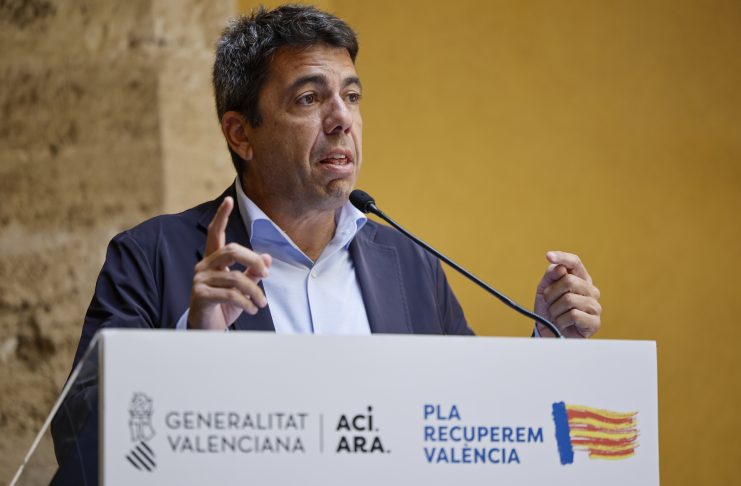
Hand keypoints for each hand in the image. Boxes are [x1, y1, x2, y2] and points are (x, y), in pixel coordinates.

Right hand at [188, 196, 271, 329]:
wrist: (207, 329)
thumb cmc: (224, 306)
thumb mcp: (242, 288)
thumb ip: (252, 272)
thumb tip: (267, 257)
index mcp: (213, 260)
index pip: (215, 234)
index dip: (221, 217)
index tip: (228, 200)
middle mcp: (203, 266)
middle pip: (231, 250)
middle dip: (253, 259)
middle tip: (267, 273)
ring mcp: (200, 280)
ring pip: (235, 277)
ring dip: (255, 291)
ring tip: (262, 303)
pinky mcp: (200, 295)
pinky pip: (230, 294)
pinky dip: (246, 302)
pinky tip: (253, 309)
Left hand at [534, 251, 600, 337]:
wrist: (551, 333)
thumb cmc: (550, 309)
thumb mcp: (545, 290)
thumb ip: (551, 276)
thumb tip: (560, 267)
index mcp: (580, 279)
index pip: (575, 262)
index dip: (562, 257)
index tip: (548, 256)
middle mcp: (590, 290)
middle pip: (568, 281)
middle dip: (552, 293)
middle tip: (550, 302)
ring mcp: (594, 306)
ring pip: (569, 299)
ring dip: (555, 309)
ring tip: (556, 314)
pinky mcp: (594, 322)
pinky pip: (573, 315)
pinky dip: (561, 320)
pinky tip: (562, 323)